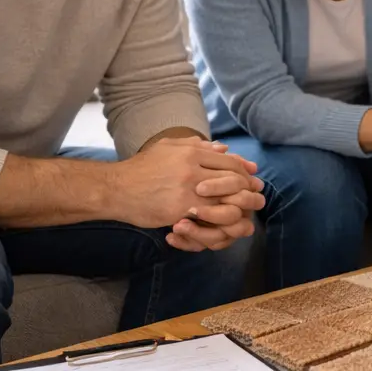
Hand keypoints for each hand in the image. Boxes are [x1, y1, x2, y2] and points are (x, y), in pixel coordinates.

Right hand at [111, 137, 263, 243]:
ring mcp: (188, 189)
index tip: (253, 179)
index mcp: (192, 152)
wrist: (116, 188)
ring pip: (227, 200)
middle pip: (234, 180)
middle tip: (255, 198)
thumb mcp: (168, 147)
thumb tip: (224, 148)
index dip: (245, 172)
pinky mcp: (181, 209)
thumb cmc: (141, 168)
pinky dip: (219, 221)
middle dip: (248, 190)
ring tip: (243, 214)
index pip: (230, 162)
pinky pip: (210, 217)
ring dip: (239, 208)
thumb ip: (196, 146)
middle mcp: (193, 168)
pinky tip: (222, 224)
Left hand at [166, 173, 267, 251]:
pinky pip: (199, 247)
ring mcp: (219, 231)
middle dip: (213, 216)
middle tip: (190, 211)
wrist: (158, 195)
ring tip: (177, 227)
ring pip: (218, 240)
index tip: (199, 188)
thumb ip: (225, 163)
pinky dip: (186, 243)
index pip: (243, 200)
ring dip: (198, 234)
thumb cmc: (185, 175)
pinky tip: (171, 237)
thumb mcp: (201, 163)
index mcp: (240, 198)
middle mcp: (234, 217)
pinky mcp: (201, 241)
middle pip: (235, 225)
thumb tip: (242, 160)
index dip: (224, 192)